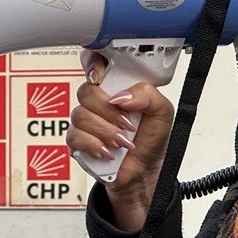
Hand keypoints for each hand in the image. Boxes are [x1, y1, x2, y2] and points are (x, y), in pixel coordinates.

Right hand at [66, 52, 174, 230]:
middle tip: (127, 124)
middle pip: (86, 92)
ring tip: (122, 143)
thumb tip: (121, 95)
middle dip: (108, 111)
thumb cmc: (150, 140)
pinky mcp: (77, 142)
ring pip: (80, 115)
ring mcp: (85, 122)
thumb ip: (147, 95)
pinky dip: (94, 145)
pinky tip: (108, 152)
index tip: (100, 77)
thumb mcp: (162, 113)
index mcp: (116, 89)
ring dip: (105, 131)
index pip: (95, 65)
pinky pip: (74, 136)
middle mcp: (98, 103)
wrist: (144, 172)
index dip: (93, 65)